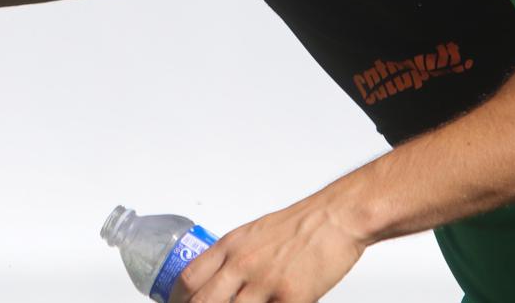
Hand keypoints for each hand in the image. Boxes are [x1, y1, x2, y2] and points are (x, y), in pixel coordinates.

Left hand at [170, 195, 367, 302]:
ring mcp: (266, 283)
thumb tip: (217, 281)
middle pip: (202, 302)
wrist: (335, 218)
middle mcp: (242, 264)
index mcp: (230, 247)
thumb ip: (233, 258)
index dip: (179, 300)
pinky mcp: (292, 298)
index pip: (189, 279)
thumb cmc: (299, 225)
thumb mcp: (253, 235)